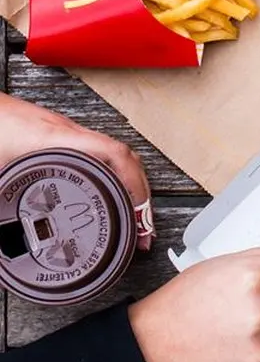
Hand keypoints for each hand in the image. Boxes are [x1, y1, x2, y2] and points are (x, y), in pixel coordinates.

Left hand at [0, 92, 148, 206]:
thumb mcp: (2, 170)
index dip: (136, 182)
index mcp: (59, 140)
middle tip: (143, 218)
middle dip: (141, 187)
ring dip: (129, 176)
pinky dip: (111, 169)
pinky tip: (107, 184)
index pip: (116, 154)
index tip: (141, 208)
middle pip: (125, 154)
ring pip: (114, 151)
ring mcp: (66, 131)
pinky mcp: (59, 133)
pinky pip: (99, 150)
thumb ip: (7, 198)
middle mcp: (69, 133)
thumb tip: (6, 230)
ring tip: (133, 204)